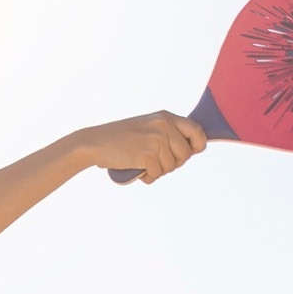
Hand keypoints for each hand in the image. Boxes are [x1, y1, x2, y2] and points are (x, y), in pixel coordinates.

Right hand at [74, 111, 206, 183]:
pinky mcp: (148, 154)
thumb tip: (192, 149)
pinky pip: (157, 174)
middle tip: (155, 161)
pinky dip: (147, 176)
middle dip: (172, 163)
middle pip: (185, 154)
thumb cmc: (120, 139)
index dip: (197, 145)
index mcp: (165, 117)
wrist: (95, 143)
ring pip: (171, 167)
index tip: (190, 153)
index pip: (197, 131)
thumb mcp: (147, 127)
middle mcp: (164, 125)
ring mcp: (156, 139)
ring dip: (158, 170)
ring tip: (142, 162)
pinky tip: (137, 168)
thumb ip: (168, 133)